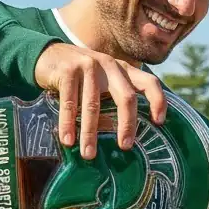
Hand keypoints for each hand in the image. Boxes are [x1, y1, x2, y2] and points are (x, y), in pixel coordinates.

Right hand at [34, 42, 166, 158]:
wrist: (48, 54)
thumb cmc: (81, 76)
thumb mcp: (103, 80)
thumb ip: (115, 97)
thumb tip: (124, 137)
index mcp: (123, 69)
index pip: (149, 82)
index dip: (158, 101)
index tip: (159, 122)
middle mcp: (110, 65)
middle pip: (126, 96)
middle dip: (126, 124)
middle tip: (124, 146)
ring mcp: (88, 66)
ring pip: (93, 104)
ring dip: (90, 132)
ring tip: (88, 154)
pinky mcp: (67, 70)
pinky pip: (69, 102)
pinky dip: (68, 123)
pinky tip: (68, 140)